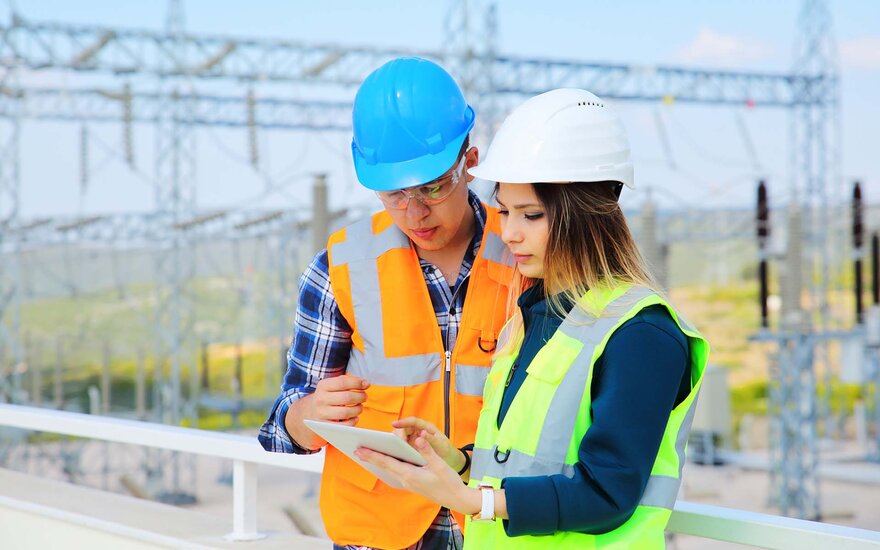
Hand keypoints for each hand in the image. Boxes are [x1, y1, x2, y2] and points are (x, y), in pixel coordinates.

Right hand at [287, 375, 368, 448]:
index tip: (366, 384)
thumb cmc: (326, 397)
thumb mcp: (330, 386)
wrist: (307, 414)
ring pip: (346, 412)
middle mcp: (321, 399)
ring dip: (358, 409)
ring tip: (360, 407)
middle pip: (347, 397)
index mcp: (323, 386)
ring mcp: (322, 414)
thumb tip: (365, 383)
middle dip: (360, 396)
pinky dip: (353, 421)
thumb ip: (346, 382)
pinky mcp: (324, 427)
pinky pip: (344, 425)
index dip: (357, 383)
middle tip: (364, 397)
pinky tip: (354, 417)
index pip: (343, 382)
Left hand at [355, 431, 480, 514]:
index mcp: (410, 475)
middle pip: (385, 466)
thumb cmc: (449, 482)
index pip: (387, 463)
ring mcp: (408, 482)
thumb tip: (418, 437)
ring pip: (389, 469)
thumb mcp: (440, 465)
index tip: (360, 450)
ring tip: (365, 452)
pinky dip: (387, 464)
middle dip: (370, 458)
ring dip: (378, 461)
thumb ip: (428, 450)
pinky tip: (384, 459)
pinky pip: (395, 472)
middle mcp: (406, 479)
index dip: (373, 455)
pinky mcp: (412, 482)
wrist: (456, 499)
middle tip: (355, 449)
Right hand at [392, 417, 464, 472]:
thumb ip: (431, 440)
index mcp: (427, 428)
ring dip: (397, 442)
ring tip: (392, 449)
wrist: (452, 461)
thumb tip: (422, 434)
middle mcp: (419, 432)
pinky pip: (404, 447)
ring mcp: (415, 440)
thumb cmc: (448, 451)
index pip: (413, 421)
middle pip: (405, 429)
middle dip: (398, 434)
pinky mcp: (413, 448)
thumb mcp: (441, 446)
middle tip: (394, 442)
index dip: (403, 422)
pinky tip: (394, 454)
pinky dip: (398, 449)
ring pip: (402, 438)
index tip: (394, 424)